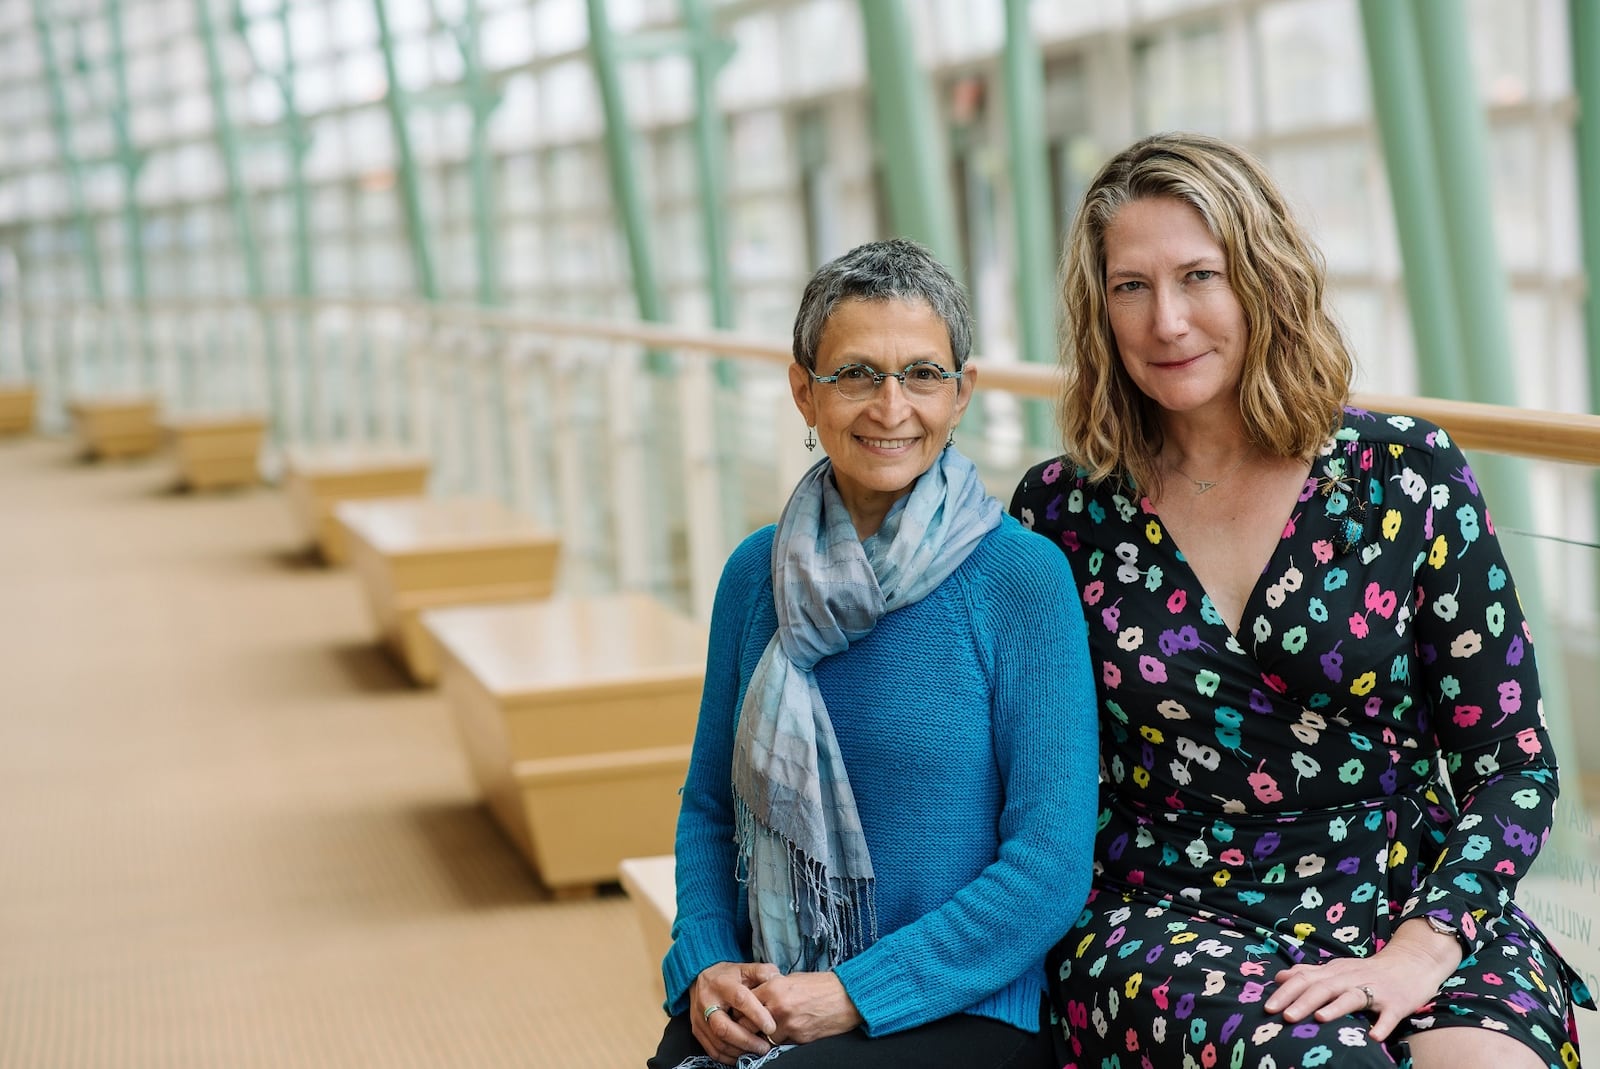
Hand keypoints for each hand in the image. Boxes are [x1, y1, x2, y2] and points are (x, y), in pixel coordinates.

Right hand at [690, 961, 779, 1063]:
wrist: (699, 980)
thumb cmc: (727, 976)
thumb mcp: (744, 968)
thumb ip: (762, 972)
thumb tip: (777, 978)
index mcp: (721, 984)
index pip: (739, 999)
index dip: (756, 1014)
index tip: (771, 1027)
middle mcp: (707, 1003)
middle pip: (723, 1028)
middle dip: (746, 1040)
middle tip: (765, 1047)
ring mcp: (700, 1020)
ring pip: (718, 1043)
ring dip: (740, 1051)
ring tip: (758, 1051)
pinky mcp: (698, 1032)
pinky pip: (713, 1051)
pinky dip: (730, 1057)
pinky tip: (743, 1054)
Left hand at [752, 971, 862, 1044]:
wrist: (846, 997)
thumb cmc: (820, 985)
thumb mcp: (791, 979)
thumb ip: (771, 988)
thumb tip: (755, 998)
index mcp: (773, 987)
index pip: (744, 1004)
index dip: (742, 1010)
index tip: (742, 1013)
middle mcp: (777, 1006)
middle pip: (747, 1025)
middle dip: (747, 1028)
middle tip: (750, 1028)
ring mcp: (788, 1024)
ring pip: (763, 1038)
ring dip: (765, 1037)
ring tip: (771, 1031)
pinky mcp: (799, 1038)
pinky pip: (781, 1044)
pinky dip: (782, 1040)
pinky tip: (789, 1032)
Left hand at [1265, 920, 1462, 1041]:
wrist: (1412, 963)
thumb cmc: (1368, 971)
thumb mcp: (1337, 969)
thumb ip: (1309, 974)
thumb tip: (1279, 977)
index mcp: (1334, 972)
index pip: (1304, 979)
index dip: (1285, 992)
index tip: (1267, 1007)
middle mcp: (1351, 979)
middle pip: (1323, 987)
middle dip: (1302, 1001)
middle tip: (1283, 1016)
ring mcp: (1374, 990)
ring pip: (1352, 997)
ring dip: (1335, 1008)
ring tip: (1318, 1019)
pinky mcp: (1396, 1003)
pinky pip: (1389, 1015)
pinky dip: (1382, 1025)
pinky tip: (1373, 1036)